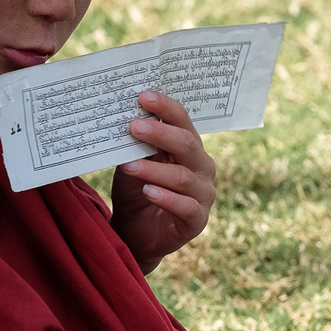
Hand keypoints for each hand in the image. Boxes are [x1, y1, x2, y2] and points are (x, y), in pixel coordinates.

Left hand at [109, 91, 215, 273]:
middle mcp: (202, 168)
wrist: (136, 234)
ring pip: (182, 177)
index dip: (166, 107)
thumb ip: (136, 146)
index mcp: (189, 149)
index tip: (143, 96)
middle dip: (160, 134)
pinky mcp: (197, 221)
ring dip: (154, 170)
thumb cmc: (137, 193)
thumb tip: (127, 118)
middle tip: (134, 127)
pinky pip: (185, 206)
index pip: (183, 122)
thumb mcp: (132, 165)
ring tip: (130, 166)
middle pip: (187, 145)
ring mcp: (203, 195)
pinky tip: (148, 192)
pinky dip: (166, 198)